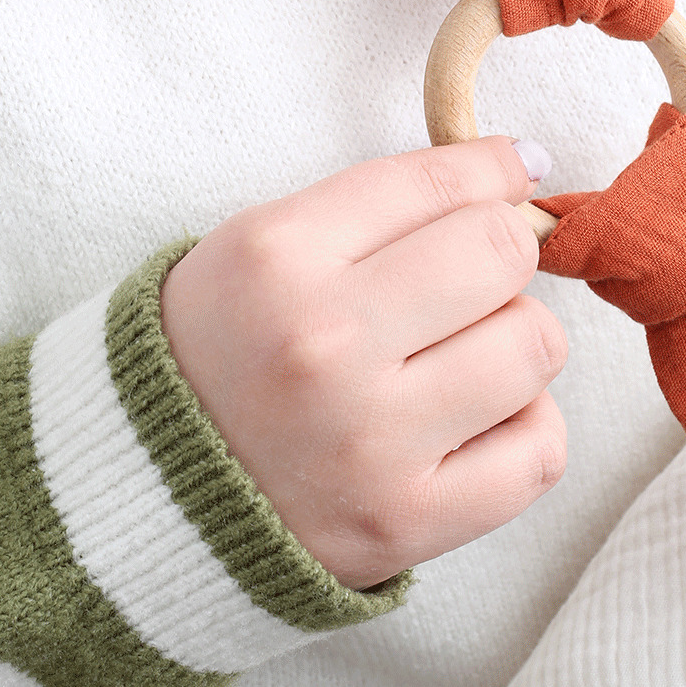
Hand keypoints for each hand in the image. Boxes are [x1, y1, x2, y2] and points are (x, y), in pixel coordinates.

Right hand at [159, 138, 566, 590]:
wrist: (146, 496)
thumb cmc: (221, 352)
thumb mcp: (262, 246)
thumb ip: (385, 202)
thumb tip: (523, 163)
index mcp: (277, 258)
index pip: (439, 183)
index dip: (492, 171)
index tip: (508, 173)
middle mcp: (323, 344)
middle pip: (501, 254)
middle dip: (500, 256)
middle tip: (467, 281)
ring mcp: (367, 441)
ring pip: (535, 348)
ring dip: (514, 343)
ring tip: (460, 358)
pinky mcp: (404, 522)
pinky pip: (539, 452)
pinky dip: (524, 430)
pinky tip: (473, 424)